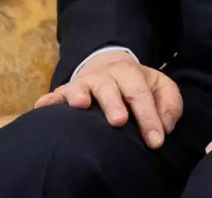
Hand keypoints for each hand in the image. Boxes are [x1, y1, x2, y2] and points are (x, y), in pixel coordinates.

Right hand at [35, 51, 181, 148]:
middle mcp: (106, 76)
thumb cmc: (139, 88)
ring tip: (82, 105)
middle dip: (114, 104)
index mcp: (131, 74)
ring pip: (81, 87)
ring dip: (80, 95)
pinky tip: (42, 107)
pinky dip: (49, 101)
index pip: (141, 95)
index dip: (149, 118)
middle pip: (110, 87)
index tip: (156, 141)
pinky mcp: (66, 93)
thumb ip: (169, 105)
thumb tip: (164, 126)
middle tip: (119, 122)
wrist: (112, 70)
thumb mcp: (161, 90)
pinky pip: (55, 95)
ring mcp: (84, 83)